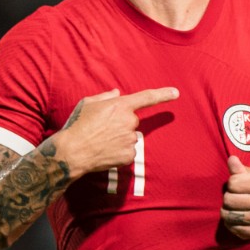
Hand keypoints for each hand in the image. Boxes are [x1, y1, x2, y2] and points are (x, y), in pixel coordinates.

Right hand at [51, 87, 178, 176]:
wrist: (72, 151)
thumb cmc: (78, 125)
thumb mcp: (88, 103)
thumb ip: (106, 97)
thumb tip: (117, 93)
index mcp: (120, 106)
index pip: (147, 97)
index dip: (163, 94)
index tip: (176, 93)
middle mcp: (129, 122)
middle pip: (132, 121)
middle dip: (121, 124)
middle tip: (102, 129)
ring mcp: (130, 140)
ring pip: (130, 137)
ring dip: (119, 138)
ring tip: (101, 141)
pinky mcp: (128, 156)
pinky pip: (128, 151)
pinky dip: (119, 152)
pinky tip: (105, 151)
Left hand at [222, 157, 249, 239]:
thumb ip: (243, 170)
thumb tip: (231, 159)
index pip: (233, 183)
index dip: (232, 184)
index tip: (237, 186)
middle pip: (228, 199)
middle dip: (228, 197)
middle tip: (234, 198)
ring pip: (228, 215)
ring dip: (227, 211)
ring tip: (232, 208)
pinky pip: (232, 227)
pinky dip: (230, 223)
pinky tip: (235, 218)